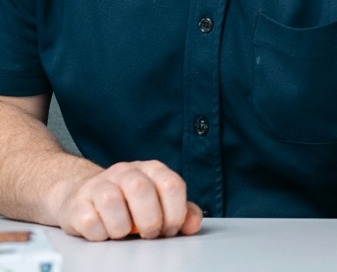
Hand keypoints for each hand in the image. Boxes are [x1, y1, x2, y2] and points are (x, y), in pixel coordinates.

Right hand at [54, 160, 202, 240]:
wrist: (82, 196)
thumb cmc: (128, 202)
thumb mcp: (159, 202)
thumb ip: (181, 212)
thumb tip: (193, 225)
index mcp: (151, 169)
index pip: (171, 184)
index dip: (175, 212)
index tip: (170, 230)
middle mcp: (125, 171)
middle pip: (142, 190)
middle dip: (150, 220)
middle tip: (149, 235)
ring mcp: (98, 184)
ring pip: (112, 202)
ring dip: (122, 228)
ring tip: (123, 233)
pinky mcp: (76, 203)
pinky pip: (90, 221)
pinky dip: (100, 234)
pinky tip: (104, 233)